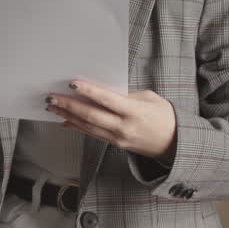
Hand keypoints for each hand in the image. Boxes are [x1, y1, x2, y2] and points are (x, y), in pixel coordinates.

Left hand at [45, 80, 176, 161]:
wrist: (176, 143)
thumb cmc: (165, 116)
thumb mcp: (150, 99)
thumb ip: (125, 95)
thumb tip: (101, 93)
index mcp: (135, 112)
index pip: (107, 100)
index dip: (88, 91)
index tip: (72, 83)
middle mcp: (124, 127)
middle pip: (91, 115)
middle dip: (69, 105)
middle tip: (52, 97)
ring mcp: (118, 138)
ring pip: (88, 126)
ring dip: (68, 116)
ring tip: (53, 107)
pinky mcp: (115, 144)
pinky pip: (92, 134)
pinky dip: (77, 126)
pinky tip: (65, 121)